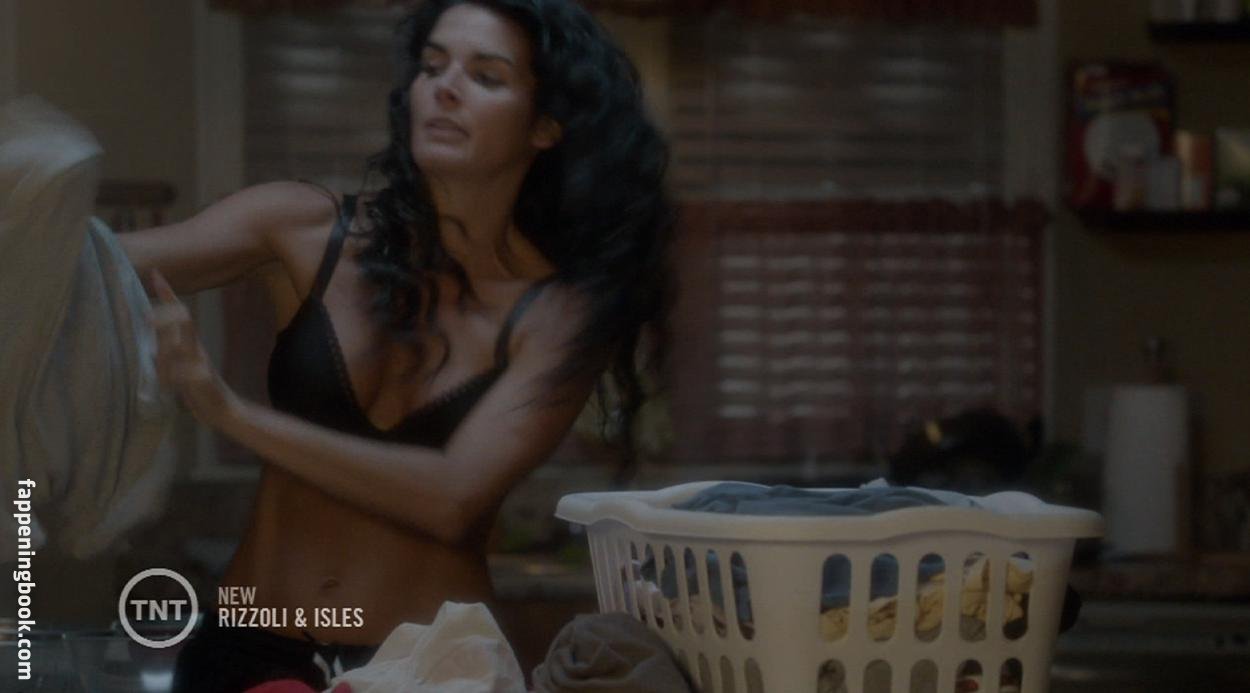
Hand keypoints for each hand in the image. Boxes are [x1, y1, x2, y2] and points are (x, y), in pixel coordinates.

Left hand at [148, 270, 240, 428]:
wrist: (224, 411)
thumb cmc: (199, 389)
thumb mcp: (179, 367)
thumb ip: (167, 352)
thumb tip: (148, 339)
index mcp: (190, 344)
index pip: (180, 313)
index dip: (168, 293)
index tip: (156, 273)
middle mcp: (197, 349)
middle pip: (184, 320)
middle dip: (165, 315)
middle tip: (146, 319)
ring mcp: (202, 364)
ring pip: (182, 346)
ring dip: (165, 350)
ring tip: (155, 359)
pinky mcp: (205, 381)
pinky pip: (189, 372)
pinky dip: (175, 374)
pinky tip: (167, 383)